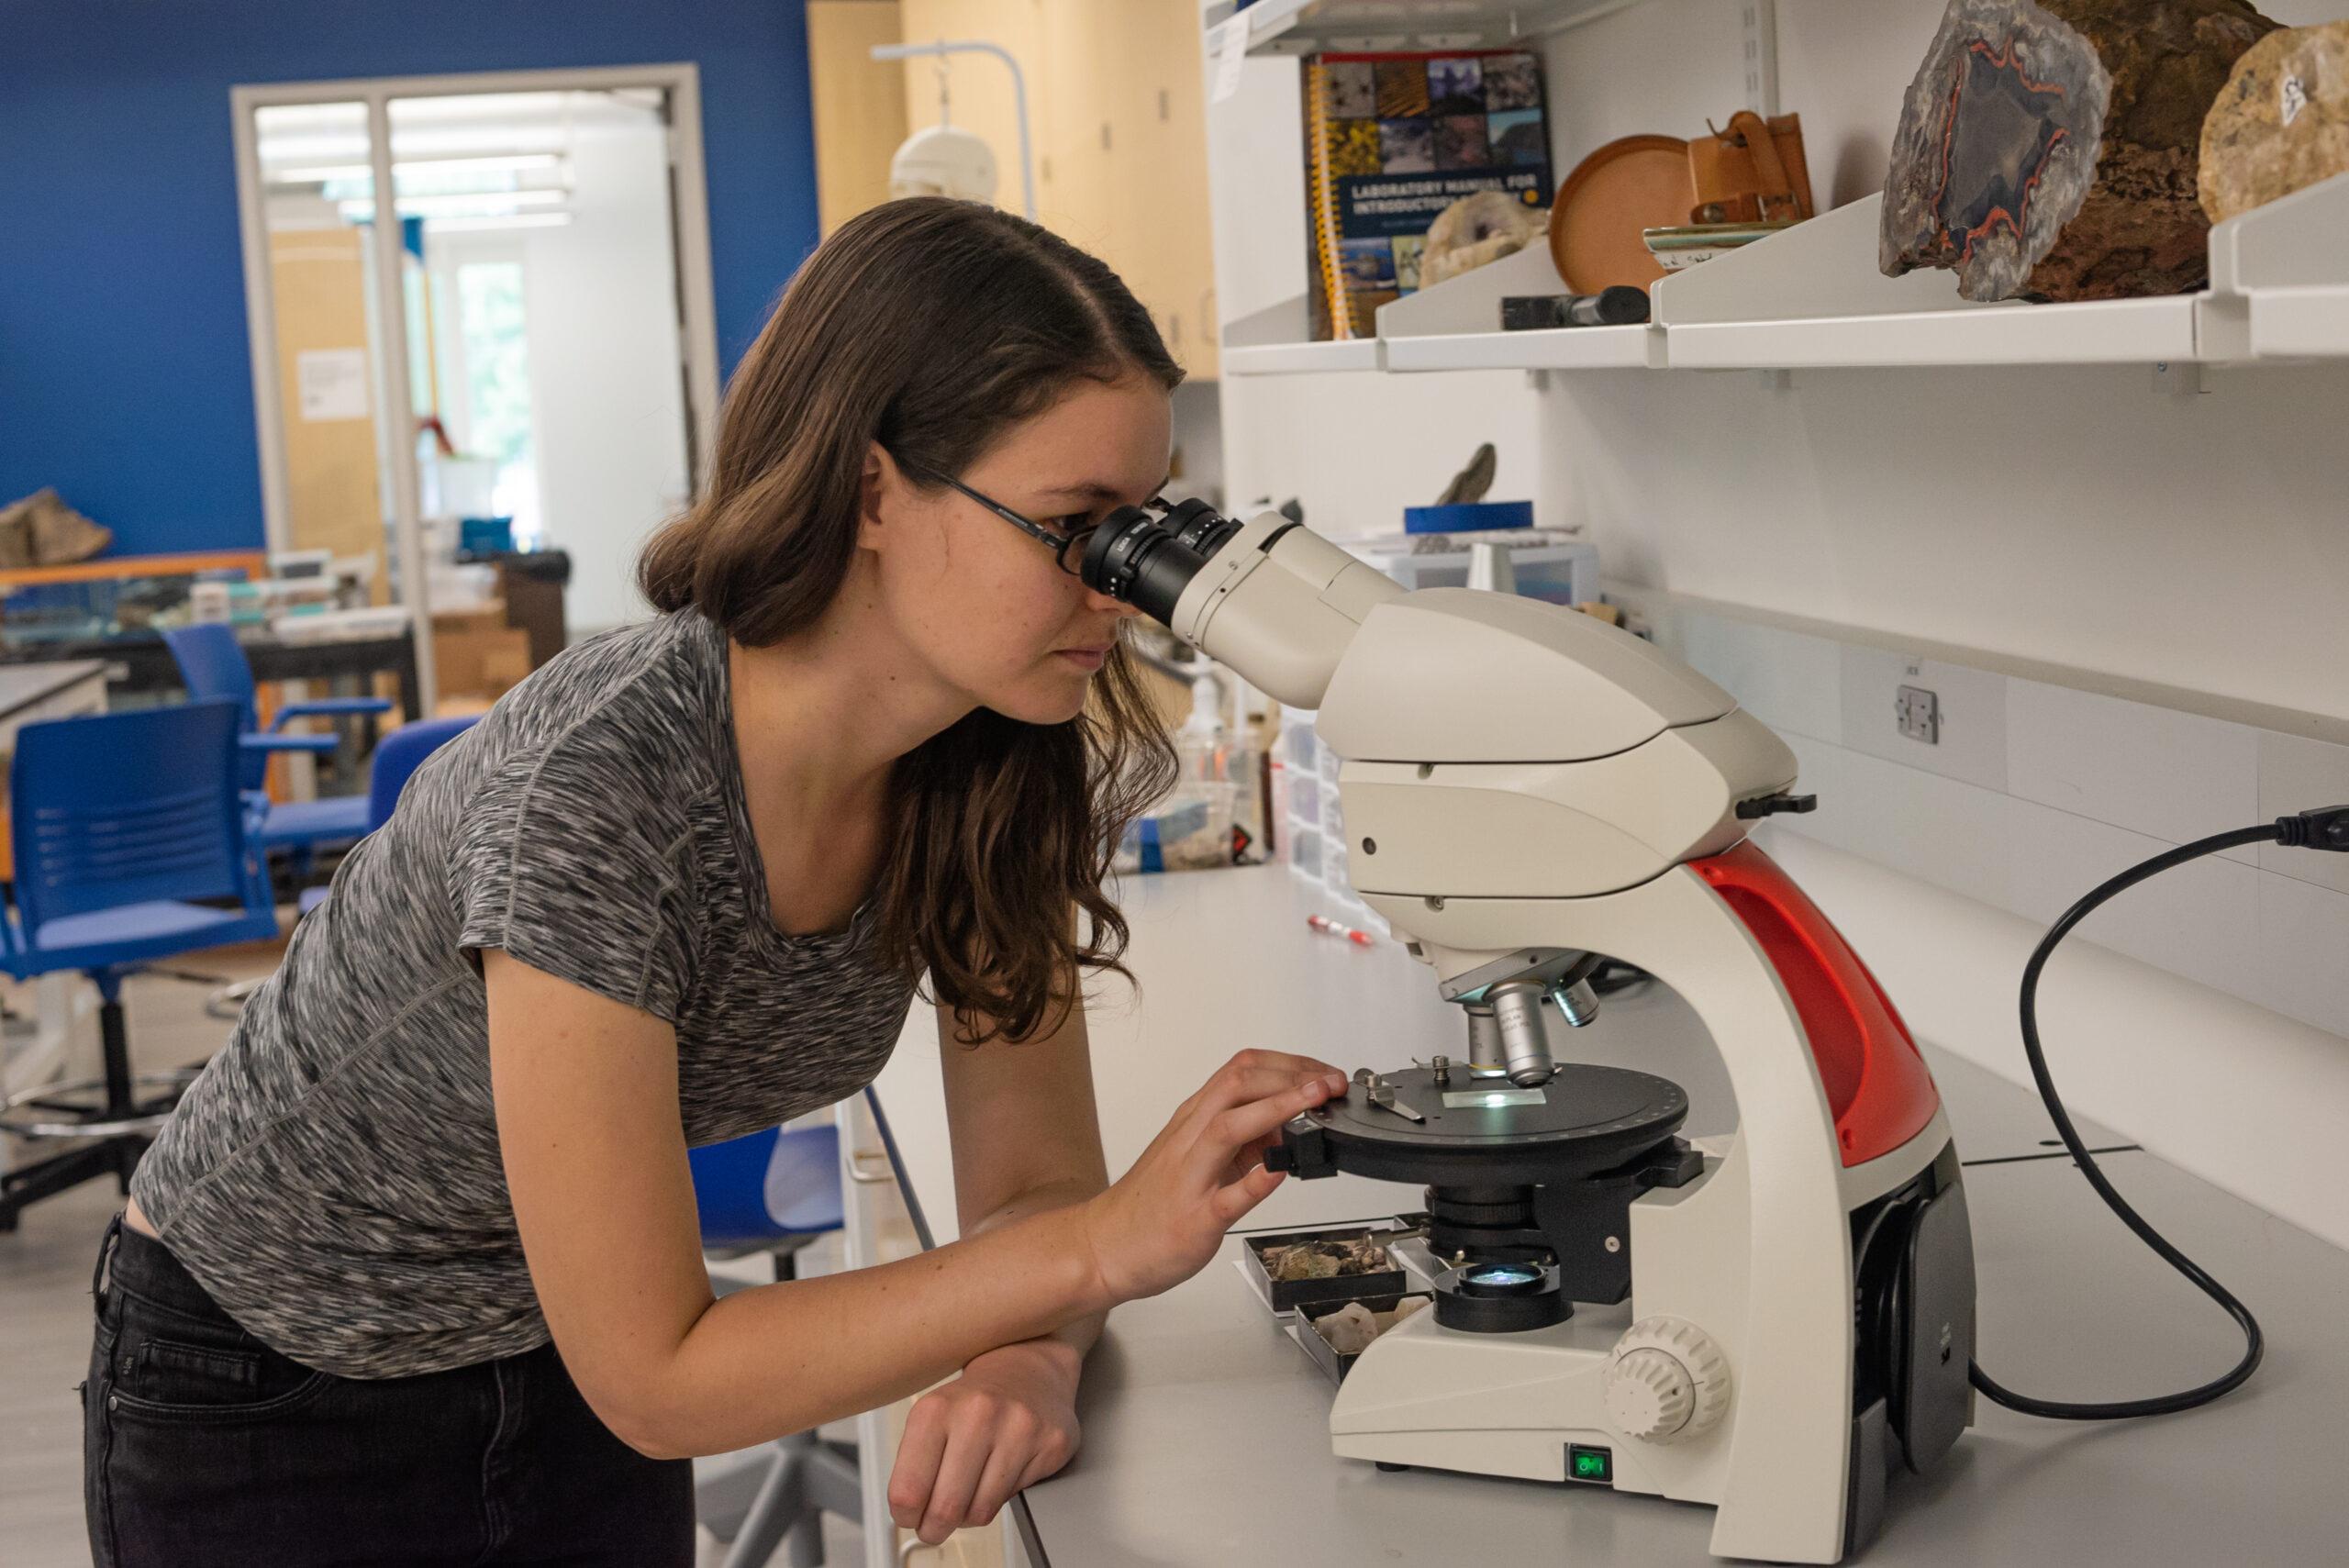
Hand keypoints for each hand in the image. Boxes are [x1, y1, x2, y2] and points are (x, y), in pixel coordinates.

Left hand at [887, 1339, 1081, 1544]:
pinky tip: (997, 1476)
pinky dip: (998, 1499)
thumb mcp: (930, 1418)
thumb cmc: (973, 1402)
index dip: (906, 1516)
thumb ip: (914, 1465)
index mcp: (936, 1410)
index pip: (908, 1491)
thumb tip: (909, 1514)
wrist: (1027, 1367)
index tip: (910, 1518)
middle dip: (935, 1528)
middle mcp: (978, 1414)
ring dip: (968, 1517)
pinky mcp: (1050, 1442)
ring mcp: (1019, 1428)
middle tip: (934, 1527)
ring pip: (980, 1511)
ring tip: (967, 1498)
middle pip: (945, 1508)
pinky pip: (1012, 1499)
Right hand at [1079, 1049, 1347, 1303]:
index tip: (1324, 1071)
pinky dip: (1256, 1181)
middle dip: (1292, 1077)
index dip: (1290, 1064)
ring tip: (1314, 1102)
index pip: (1242, 1070)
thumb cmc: (1152, 1202)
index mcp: (1194, 1120)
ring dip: (1277, 1108)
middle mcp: (1191, 1138)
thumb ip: (1240, 1138)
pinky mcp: (1195, 1218)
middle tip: (1329, 1082)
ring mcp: (1191, 1176)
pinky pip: (1227, 1196)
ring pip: (1230, 1127)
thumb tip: (1286, 1126)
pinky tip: (1279, 1172)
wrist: (1105, 1246)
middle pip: (1237, 1084)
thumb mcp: (1197, 1155)